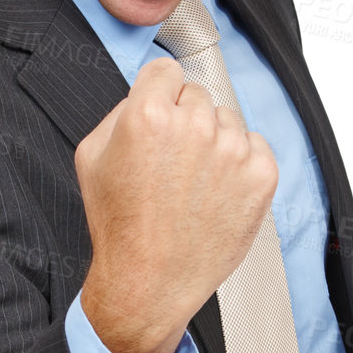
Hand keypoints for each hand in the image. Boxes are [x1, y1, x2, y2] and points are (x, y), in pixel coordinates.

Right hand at [73, 58, 277, 352]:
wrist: (150, 282)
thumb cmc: (120, 226)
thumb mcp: (91, 157)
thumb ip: (119, 111)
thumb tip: (147, 93)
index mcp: (148, 115)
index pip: (166, 71)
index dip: (158, 94)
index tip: (159, 114)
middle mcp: (194, 126)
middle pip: (197, 95)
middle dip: (184, 120)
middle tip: (171, 162)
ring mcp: (232, 151)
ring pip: (227, 120)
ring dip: (213, 142)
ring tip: (192, 184)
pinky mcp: (261, 175)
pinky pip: (255, 146)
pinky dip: (240, 164)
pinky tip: (215, 192)